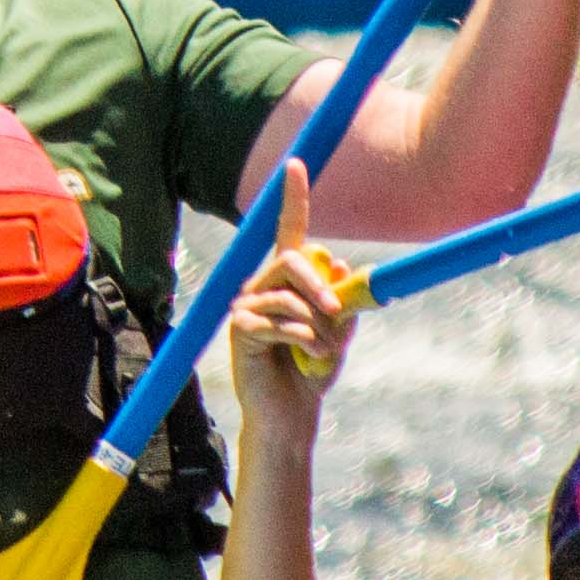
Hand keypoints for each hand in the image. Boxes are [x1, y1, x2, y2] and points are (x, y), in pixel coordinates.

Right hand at [226, 168, 357, 442]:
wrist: (292, 414)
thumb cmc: (312, 370)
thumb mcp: (336, 331)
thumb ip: (340, 300)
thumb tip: (337, 263)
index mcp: (287, 281)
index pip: (290, 232)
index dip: (293, 198)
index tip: (295, 164)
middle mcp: (262, 286)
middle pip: (291, 260)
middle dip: (319, 285)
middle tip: (337, 311)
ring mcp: (247, 306)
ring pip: (288, 296)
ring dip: (316, 325)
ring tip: (325, 351)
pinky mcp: (240, 330)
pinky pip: (279, 321)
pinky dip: (303, 339)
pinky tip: (310, 357)